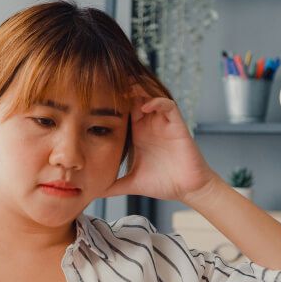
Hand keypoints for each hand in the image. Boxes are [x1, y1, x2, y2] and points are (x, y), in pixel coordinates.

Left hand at [103, 85, 218, 202]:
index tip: (92, 101)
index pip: (122, 111)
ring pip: (150, 96)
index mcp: (137, 134)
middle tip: (105, 87)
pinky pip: (168, 105)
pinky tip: (145, 107)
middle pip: (134, 98)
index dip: (110, 104)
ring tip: (123, 91)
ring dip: (139, 91)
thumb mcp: (132, 183)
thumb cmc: (163, 184)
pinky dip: (157, 102)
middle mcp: (149, 125)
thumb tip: (93, 194)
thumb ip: (112, 186)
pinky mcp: (177, 125)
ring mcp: (163, 124)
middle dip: (122, 91)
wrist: (188, 189)